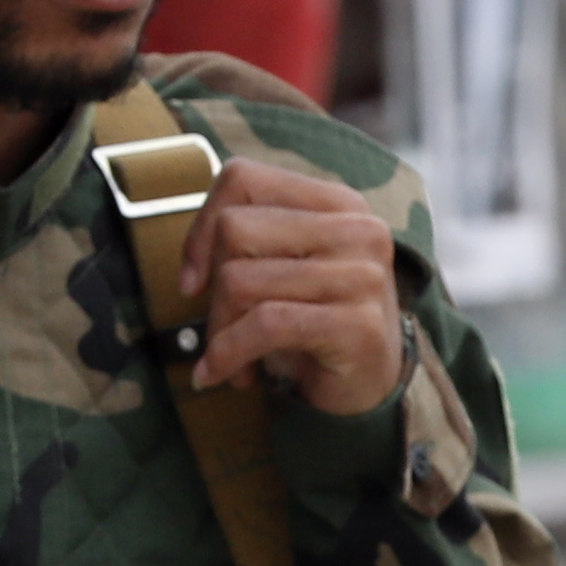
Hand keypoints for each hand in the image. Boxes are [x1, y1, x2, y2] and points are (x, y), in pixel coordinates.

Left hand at [187, 156, 412, 416]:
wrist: (372, 387)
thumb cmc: (316, 324)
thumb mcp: (285, 268)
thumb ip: (250, 241)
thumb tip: (192, 269)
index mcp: (338, 202)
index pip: (244, 179)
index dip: (202, 227)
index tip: (195, 279)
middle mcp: (358, 229)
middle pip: (235, 230)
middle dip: (212, 289)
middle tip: (225, 327)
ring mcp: (363, 275)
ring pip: (240, 280)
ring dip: (221, 331)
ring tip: (235, 357)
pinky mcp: (358, 324)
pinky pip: (264, 324)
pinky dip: (230, 354)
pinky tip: (231, 376)